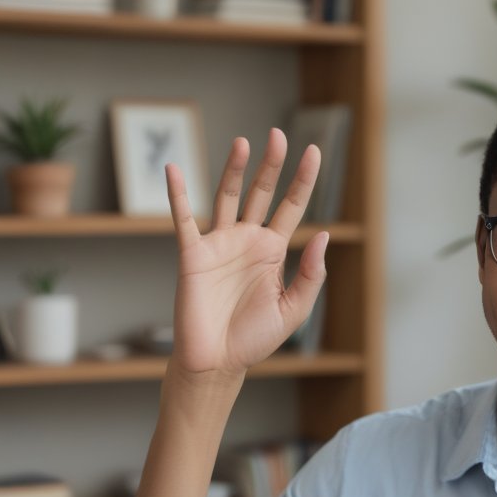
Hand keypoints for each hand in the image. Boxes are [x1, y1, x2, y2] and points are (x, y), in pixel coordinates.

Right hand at [167, 129, 326, 377]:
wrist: (217, 362)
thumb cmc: (254, 339)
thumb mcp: (294, 310)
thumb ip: (311, 275)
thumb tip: (324, 235)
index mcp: (274, 252)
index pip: (292, 207)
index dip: (303, 180)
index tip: (314, 151)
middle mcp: (247, 241)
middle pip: (261, 193)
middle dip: (271, 165)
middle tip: (279, 135)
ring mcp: (219, 245)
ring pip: (227, 197)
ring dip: (234, 170)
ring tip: (244, 143)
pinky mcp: (192, 255)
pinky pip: (183, 219)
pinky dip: (177, 194)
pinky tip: (172, 168)